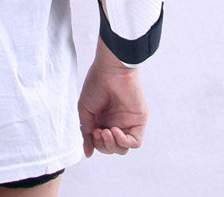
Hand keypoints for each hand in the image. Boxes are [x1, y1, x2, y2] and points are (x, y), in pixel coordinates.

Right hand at [78, 41, 147, 157]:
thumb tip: (88, 153)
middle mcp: (115, 123)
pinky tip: (115, 130)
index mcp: (103, 120)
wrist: (111, 70)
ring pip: (122, 148)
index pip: (101, 143)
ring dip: (112, 145)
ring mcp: (128, 123)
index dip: (96, 143)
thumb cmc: (96, 84)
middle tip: (98, 132)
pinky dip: (124, 141)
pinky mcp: (138, 122)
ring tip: (106, 132)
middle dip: (104, 145)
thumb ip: (86, 132)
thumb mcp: (85, 110)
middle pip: (112, 148)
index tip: (92, 132)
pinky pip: (135, 142)